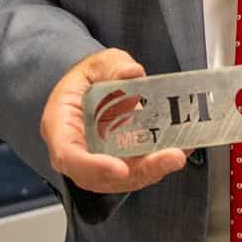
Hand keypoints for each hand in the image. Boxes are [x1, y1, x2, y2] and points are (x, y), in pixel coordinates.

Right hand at [40, 48, 187, 193]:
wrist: (93, 86)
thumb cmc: (90, 78)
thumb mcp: (99, 63)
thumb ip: (114, 67)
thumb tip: (132, 73)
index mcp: (60, 125)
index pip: (69, 155)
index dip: (93, 167)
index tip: (121, 169)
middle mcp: (77, 152)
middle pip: (101, 176)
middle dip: (139, 171)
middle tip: (172, 157)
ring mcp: (98, 162)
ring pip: (122, 179)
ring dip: (153, 170)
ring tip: (179, 154)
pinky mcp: (119, 163)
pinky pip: (136, 170)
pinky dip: (158, 163)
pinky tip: (180, 149)